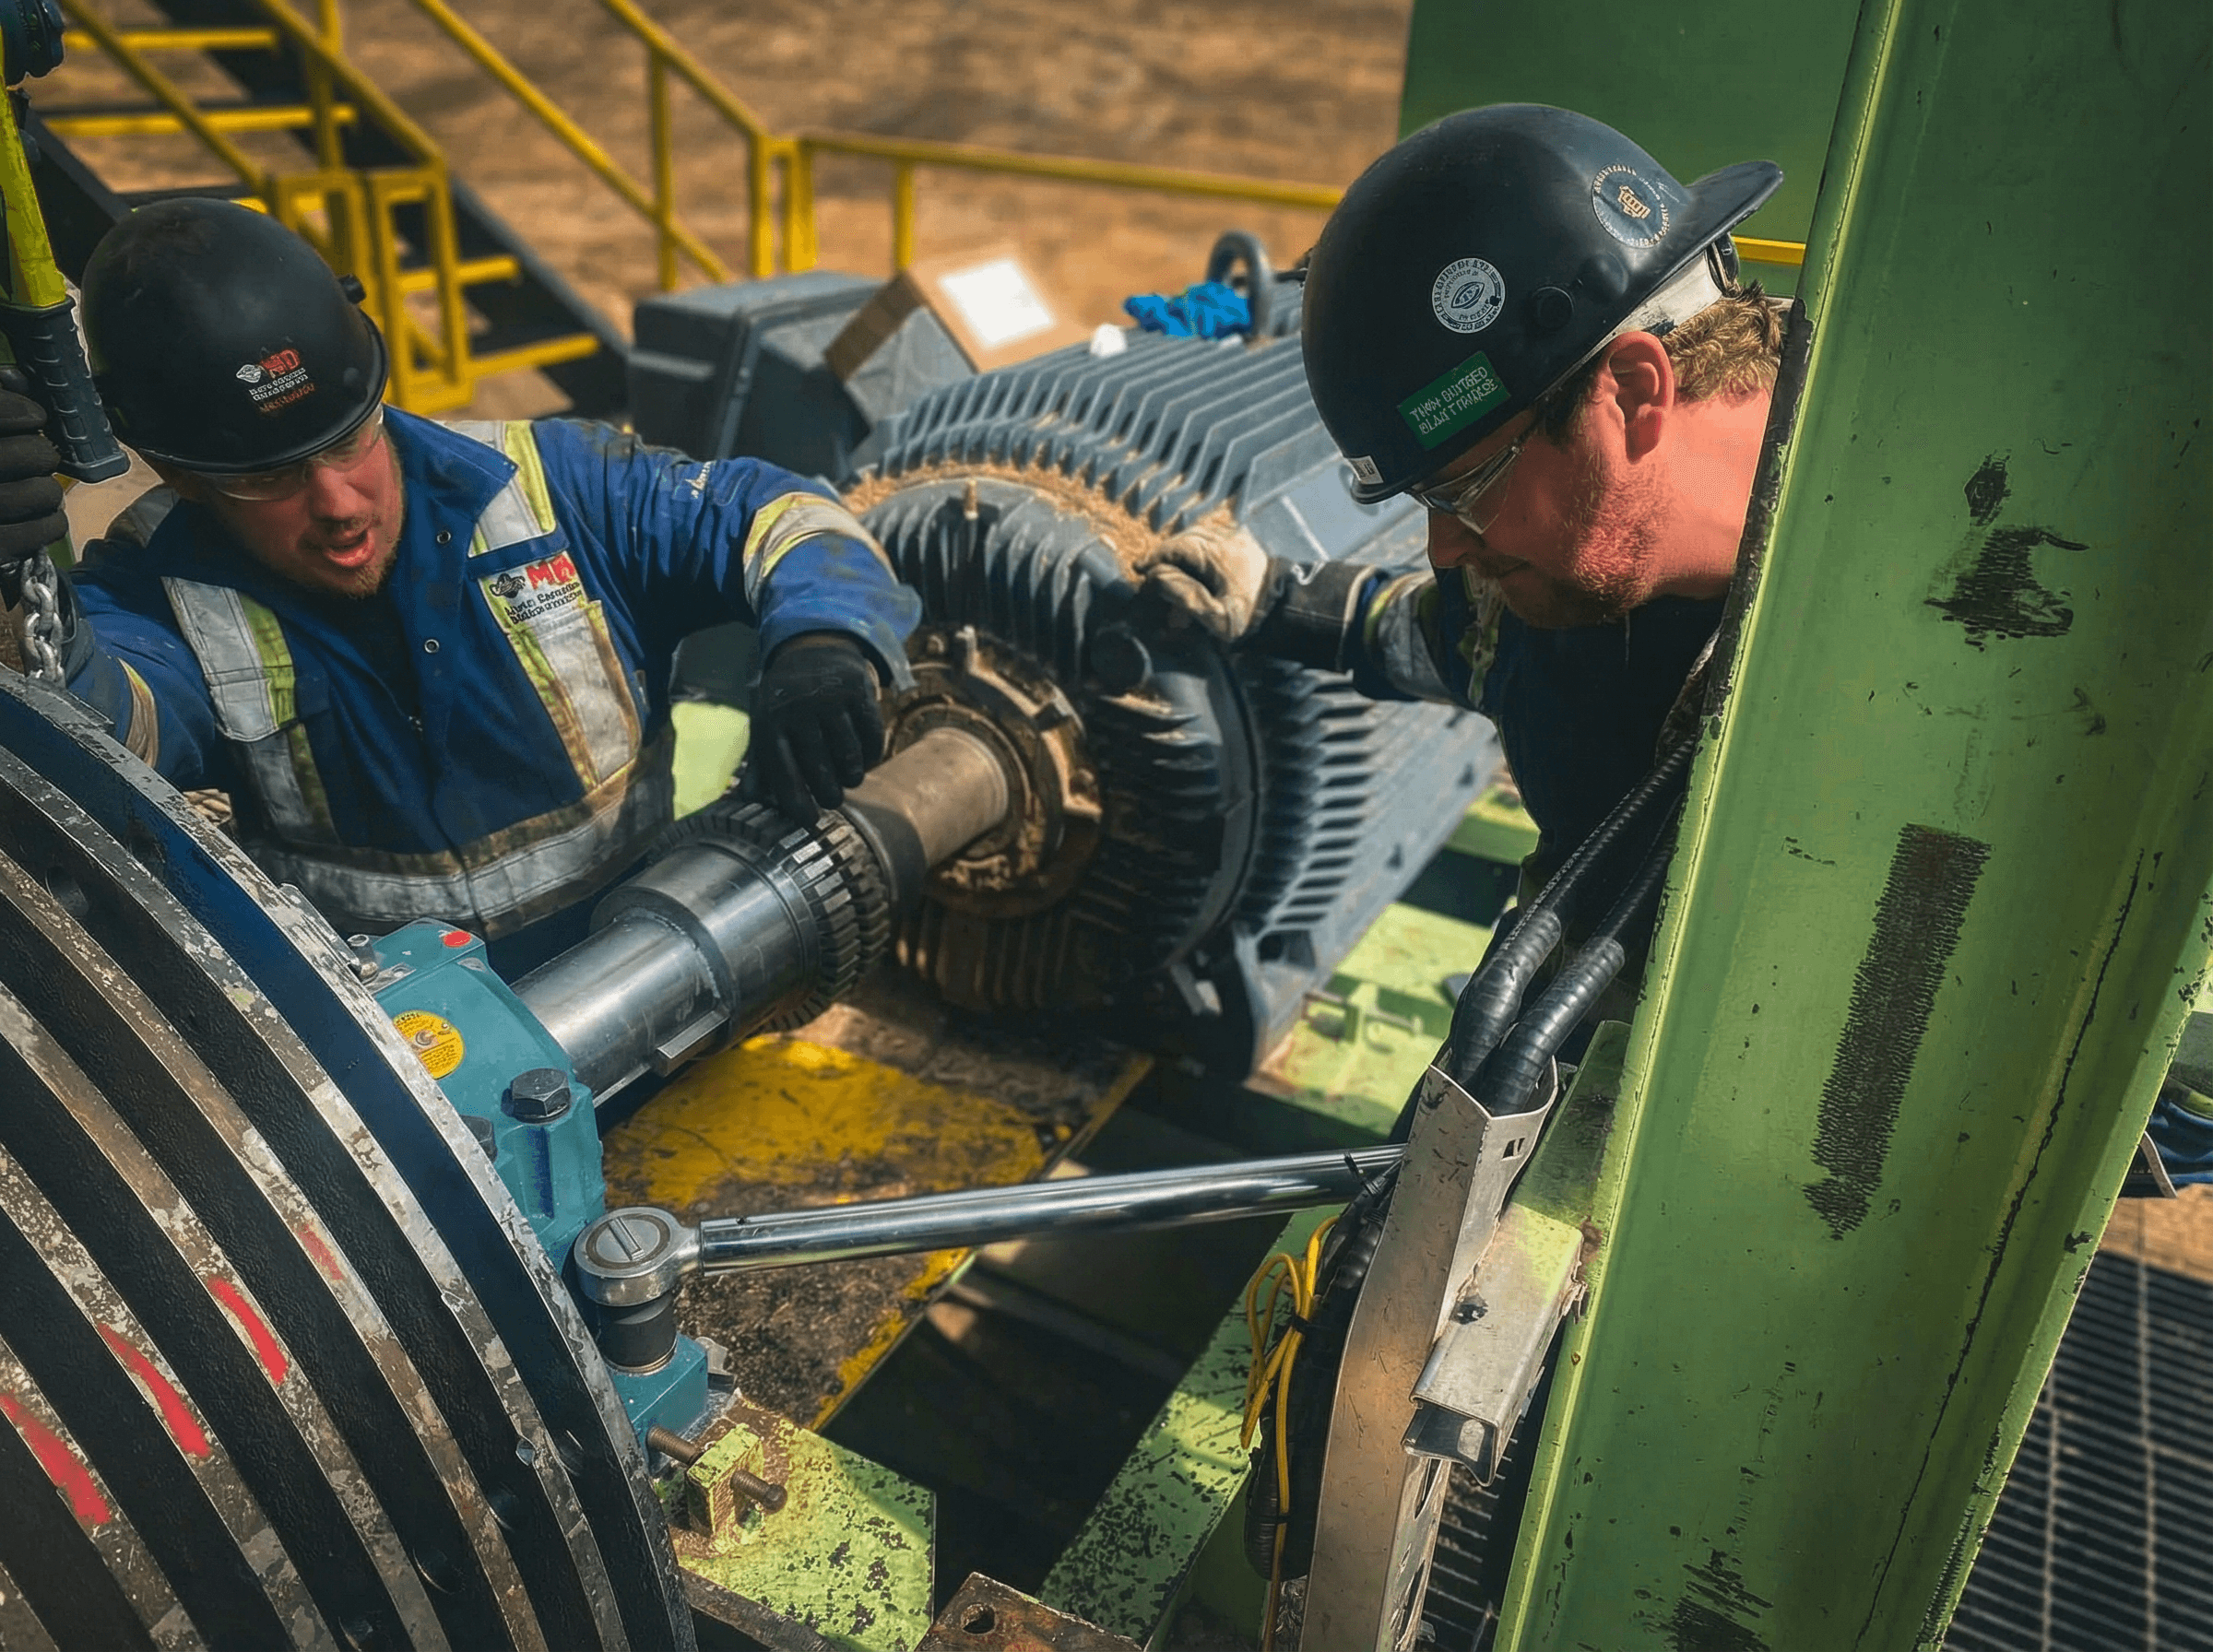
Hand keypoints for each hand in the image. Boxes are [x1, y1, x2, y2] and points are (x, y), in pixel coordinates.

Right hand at [0, 390, 64, 567]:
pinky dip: (50, 521)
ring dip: (45, 490)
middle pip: (36, 454)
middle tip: (28, 460)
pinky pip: (48, 528)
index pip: (2, 410)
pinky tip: (34, 516)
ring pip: (47, 493)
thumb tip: (19, 378)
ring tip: (24, 490)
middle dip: (39, 454)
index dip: (22, 411)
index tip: (32, 417)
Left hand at [744, 632, 884, 821]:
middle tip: (833, 800)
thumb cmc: (786, 700)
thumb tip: (749, 800)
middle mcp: (799, 708)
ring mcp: (830, 698)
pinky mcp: (858, 690)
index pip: (782, 769)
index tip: (809, 821)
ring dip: (852, 775)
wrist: (814, 649)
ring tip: (850, 780)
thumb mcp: (767, 725)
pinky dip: (871, 753)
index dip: (796, 800)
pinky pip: (871, 735)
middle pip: (819, 766)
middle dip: (829, 792)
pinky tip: (865, 759)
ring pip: (848, 754)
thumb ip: (760, 763)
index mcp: (770, 720)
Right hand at [1130, 523, 1273, 643]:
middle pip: (1187, 537)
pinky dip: (1197, 550)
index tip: (1140, 569)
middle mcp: (1229, 538)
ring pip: (1199, 536)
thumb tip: (1156, 577)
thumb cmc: (1250, 618)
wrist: (1286, 612)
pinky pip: (1213, 538)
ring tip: (1170, 570)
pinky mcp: (1244, 543)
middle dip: (1167, 555)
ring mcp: (1238, 538)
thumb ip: (1184, 596)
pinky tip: (1193, 566)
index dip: (1156, 557)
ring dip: (1181, 552)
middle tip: (1152, 572)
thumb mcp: (1216, 617)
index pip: (1179, 546)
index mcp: (1221, 553)